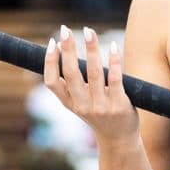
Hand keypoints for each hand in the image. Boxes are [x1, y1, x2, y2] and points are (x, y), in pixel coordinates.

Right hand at [43, 25, 137, 144]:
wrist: (119, 140)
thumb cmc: (100, 114)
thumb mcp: (80, 103)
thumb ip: (73, 83)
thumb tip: (64, 47)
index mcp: (69, 104)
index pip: (51, 82)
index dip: (49, 62)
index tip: (51, 42)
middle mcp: (82, 106)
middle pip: (71, 73)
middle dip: (67, 49)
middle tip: (65, 29)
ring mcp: (100, 107)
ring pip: (93, 73)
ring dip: (91, 49)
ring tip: (89, 31)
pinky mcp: (119, 105)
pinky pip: (115, 79)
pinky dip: (113, 61)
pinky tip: (113, 45)